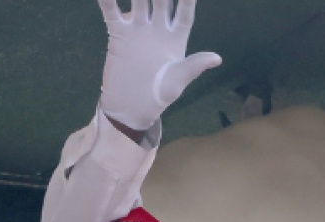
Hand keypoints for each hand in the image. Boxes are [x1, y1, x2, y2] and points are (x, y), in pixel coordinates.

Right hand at [98, 0, 221, 131]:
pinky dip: (107, 0)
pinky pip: (112, 12)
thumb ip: (194, 66)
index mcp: (176, 38)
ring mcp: (138, 29)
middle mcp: (158, 29)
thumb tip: (217, 59)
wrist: (130, 107)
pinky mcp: (119, 33)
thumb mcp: (177, 81)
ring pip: (138, 1)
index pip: (184, 13)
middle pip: (161, 0)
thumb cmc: (158, 96)